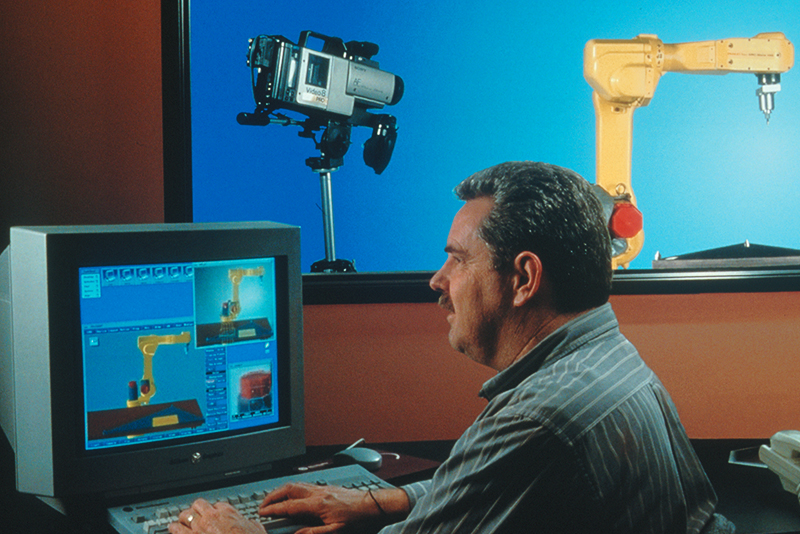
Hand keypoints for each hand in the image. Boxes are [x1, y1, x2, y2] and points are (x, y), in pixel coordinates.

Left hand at [168, 498, 264, 533]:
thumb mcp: (256, 529)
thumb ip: (250, 524)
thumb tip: (250, 523)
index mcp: (228, 512)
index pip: (217, 505)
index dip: (215, 510)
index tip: (213, 515)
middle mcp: (211, 517)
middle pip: (198, 505)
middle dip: (196, 510)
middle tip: (195, 516)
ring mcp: (199, 528)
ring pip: (185, 515)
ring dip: (183, 518)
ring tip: (180, 521)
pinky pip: (177, 531)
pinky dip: (174, 529)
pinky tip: (172, 529)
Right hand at [259, 483, 405, 533]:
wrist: (372, 505)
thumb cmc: (357, 518)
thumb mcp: (335, 531)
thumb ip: (313, 533)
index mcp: (317, 504)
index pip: (289, 505)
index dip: (273, 509)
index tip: (262, 513)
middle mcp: (318, 493)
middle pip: (289, 489)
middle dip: (273, 496)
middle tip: (263, 505)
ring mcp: (322, 488)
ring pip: (296, 485)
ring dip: (282, 491)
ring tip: (273, 499)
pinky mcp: (326, 488)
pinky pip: (304, 485)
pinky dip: (292, 489)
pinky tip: (292, 496)